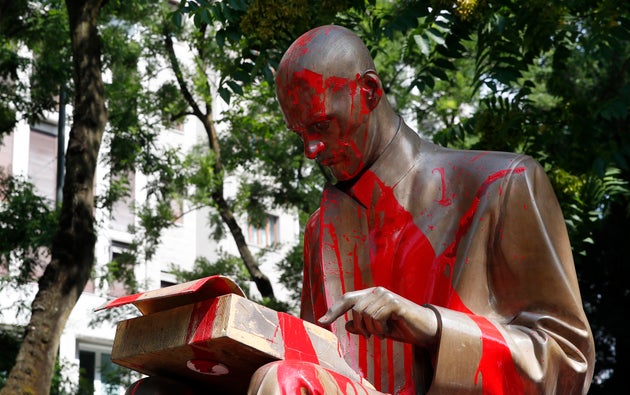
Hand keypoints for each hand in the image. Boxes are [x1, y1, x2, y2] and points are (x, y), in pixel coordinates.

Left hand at [318, 287, 438, 347]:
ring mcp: (385, 294)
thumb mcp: (378, 330)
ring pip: (364, 315)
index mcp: (371, 295)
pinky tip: (390, 331)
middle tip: (372, 337)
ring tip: (384, 333)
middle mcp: (376, 291)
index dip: (334, 310)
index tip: (321, 321)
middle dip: (361, 328)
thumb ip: (363, 326)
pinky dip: (380, 329)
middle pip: (355, 310)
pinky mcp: (394, 302)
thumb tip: (347, 325)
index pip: (347, 299)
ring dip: (373, 330)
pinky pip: (376, 317)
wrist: (425, 330)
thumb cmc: (401, 328)